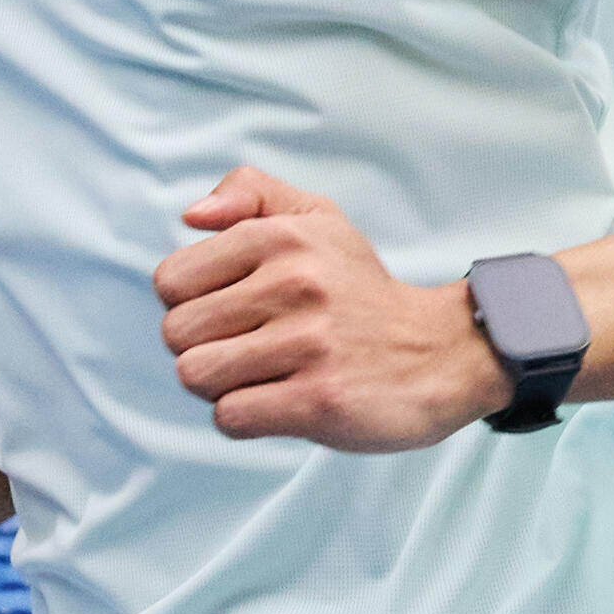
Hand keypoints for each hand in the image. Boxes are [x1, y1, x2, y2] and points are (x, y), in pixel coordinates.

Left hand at [154, 158, 511, 451]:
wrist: (443, 352)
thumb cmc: (363, 291)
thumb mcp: (318, 219)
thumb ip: (250, 195)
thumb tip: (190, 216)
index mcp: (282, 237)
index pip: (170, 280)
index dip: (191, 303)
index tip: (233, 310)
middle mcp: (294, 284)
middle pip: (177, 332)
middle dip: (203, 347)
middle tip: (249, 348)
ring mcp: (307, 344)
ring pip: (196, 375)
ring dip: (220, 385)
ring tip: (262, 375)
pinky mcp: (318, 400)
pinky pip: (230, 417)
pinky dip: (245, 418)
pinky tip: (280, 401)